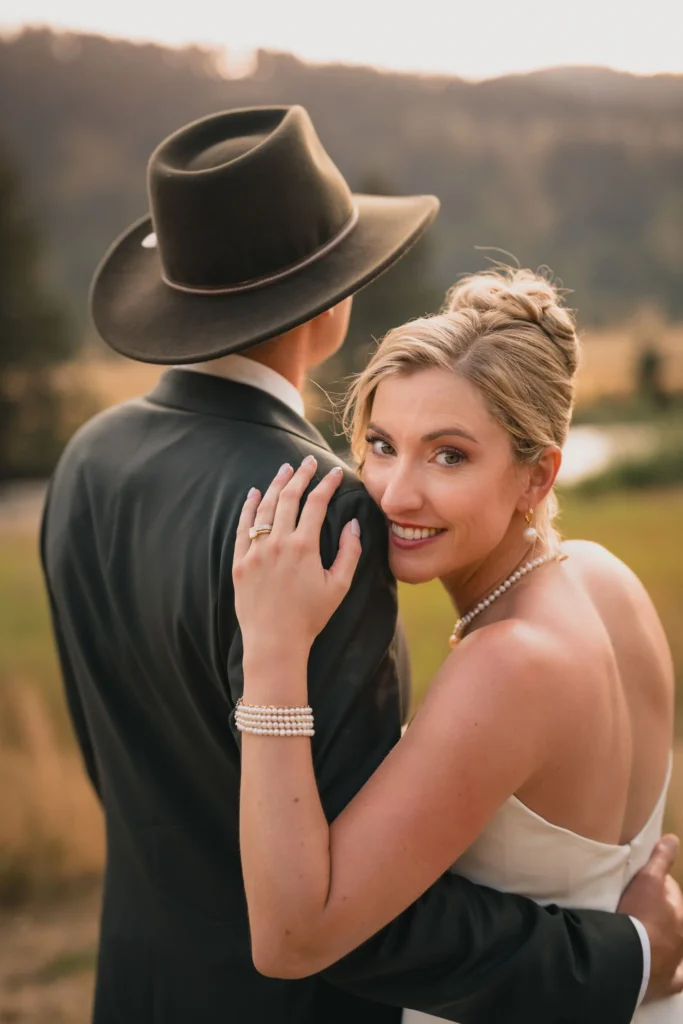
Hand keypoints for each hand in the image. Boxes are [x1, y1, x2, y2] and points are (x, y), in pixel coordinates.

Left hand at [233, 456, 361, 659]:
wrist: (274, 642)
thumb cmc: (311, 617)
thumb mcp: (339, 586)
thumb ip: (349, 552)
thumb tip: (353, 523)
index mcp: (305, 547)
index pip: (316, 504)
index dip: (327, 484)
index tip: (334, 472)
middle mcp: (278, 543)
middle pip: (289, 497)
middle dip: (300, 475)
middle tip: (307, 461)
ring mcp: (256, 551)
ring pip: (265, 507)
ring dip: (276, 485)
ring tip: (284, 469)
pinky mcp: (240, 562)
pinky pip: (243, 527)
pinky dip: (249, 507)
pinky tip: (255, 493)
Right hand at [618, 834, 682, 1001]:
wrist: (631, 955)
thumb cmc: (640, 915)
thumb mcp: (648, 880)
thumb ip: (660, 859)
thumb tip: (673, 839)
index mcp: (678, 913)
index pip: (670, 891)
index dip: (656, 883)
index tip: (641, 882)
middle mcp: (681, 937)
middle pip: (673, 919)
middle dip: (661, 912)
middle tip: (639, 907)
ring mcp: (675, 961)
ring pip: (677, 948)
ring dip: (667, 941)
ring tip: (649, 934)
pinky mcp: (667, 982)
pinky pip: (679, 980)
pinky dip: (680, 976)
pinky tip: (678, 974)